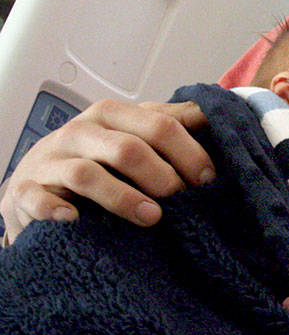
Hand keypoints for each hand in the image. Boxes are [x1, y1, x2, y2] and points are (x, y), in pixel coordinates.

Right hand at [0, 98, 211, 242]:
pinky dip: (56, 210)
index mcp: (111, 114)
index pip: (159, 125)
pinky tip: (76, 220)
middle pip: (128, 149)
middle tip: (184, 200)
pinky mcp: (25, 191)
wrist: (36, 180)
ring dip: (123, 198)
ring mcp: (50, 162)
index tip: (209, 179)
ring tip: (153, 217)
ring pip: (88, 175)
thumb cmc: (95, 156)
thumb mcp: (132, 133)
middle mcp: (80, 132)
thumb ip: (170, 123)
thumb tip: (217, 115)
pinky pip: (38, 199)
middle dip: (163, 177)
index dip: (190, 152)